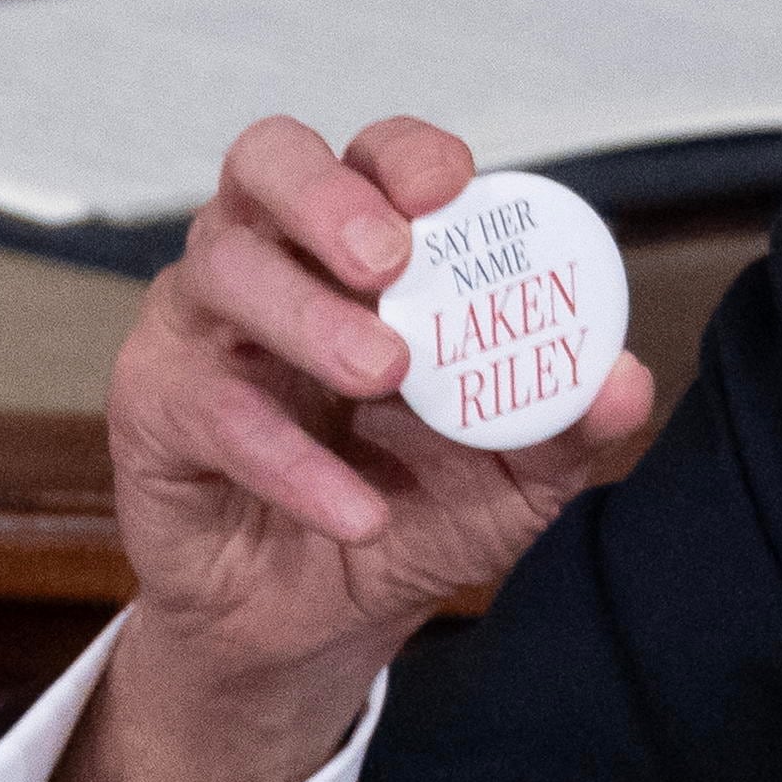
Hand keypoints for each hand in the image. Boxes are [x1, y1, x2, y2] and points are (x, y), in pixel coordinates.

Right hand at [60, 114, 656, 781]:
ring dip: (309, 316)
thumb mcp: (512, 476)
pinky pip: (209, 408)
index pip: (373, 158)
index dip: (407, 155)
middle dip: (328, 197)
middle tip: (392, 260)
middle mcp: (274, 262)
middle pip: (267, 164)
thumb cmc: (409, 510)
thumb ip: (565, 424)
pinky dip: (291, 459)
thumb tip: (627, 382)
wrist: (318, 627)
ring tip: (384, 372)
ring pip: (223, 269)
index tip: (454, 187)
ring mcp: (203, 328)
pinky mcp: (154, 409)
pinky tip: (357, 509)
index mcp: (364, 252)